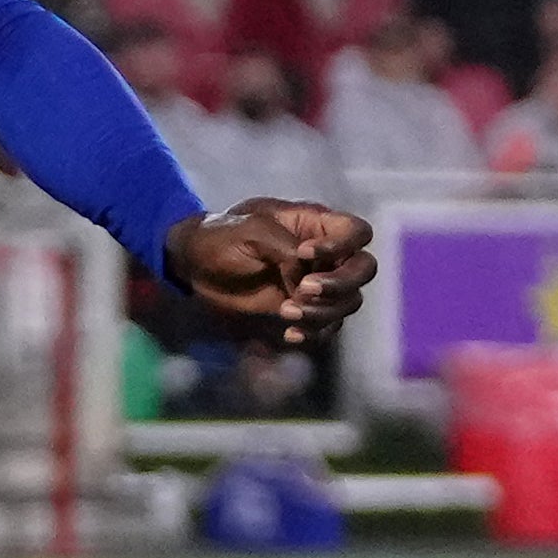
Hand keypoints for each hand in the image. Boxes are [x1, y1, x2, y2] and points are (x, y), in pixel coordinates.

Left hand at [166, 199, 377, 340]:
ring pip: (349, 301)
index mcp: (316, 224)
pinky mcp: (302, 308)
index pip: (358, 232)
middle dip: (340, 284)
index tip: (304, 254)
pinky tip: (288, 333)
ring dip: (324, 311)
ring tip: (286, 312)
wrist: (194, 265)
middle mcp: (325, 254)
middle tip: (303, 290)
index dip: (343, 245)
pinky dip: (314, 332)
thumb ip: (285, 249)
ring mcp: (316, 282)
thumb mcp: (251, 231)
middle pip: (364, 269)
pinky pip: (327, 325)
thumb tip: (306, 280)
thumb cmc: (220, 236)